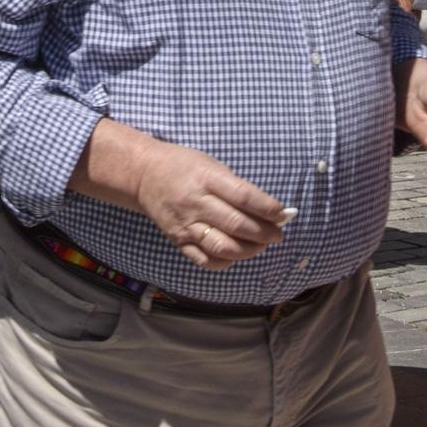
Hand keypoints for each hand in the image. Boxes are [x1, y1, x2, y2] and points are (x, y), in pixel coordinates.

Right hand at [128, 136, 288, 269]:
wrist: (143, 174)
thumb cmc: (183, 166)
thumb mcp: (211, 165)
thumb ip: (237, 187)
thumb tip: (270, 210)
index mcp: (206, 178)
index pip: (244, 197)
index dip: (269, 209)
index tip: (283, 214)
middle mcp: (195, 202)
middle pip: (237, 224)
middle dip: (265, 233)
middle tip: (277, 234)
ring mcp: (185, 224)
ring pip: (223, 246)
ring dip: (249, 250)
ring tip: (259, 245)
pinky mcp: (177, 240)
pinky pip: (205, 259)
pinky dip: (226, 261)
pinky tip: (235, 253)